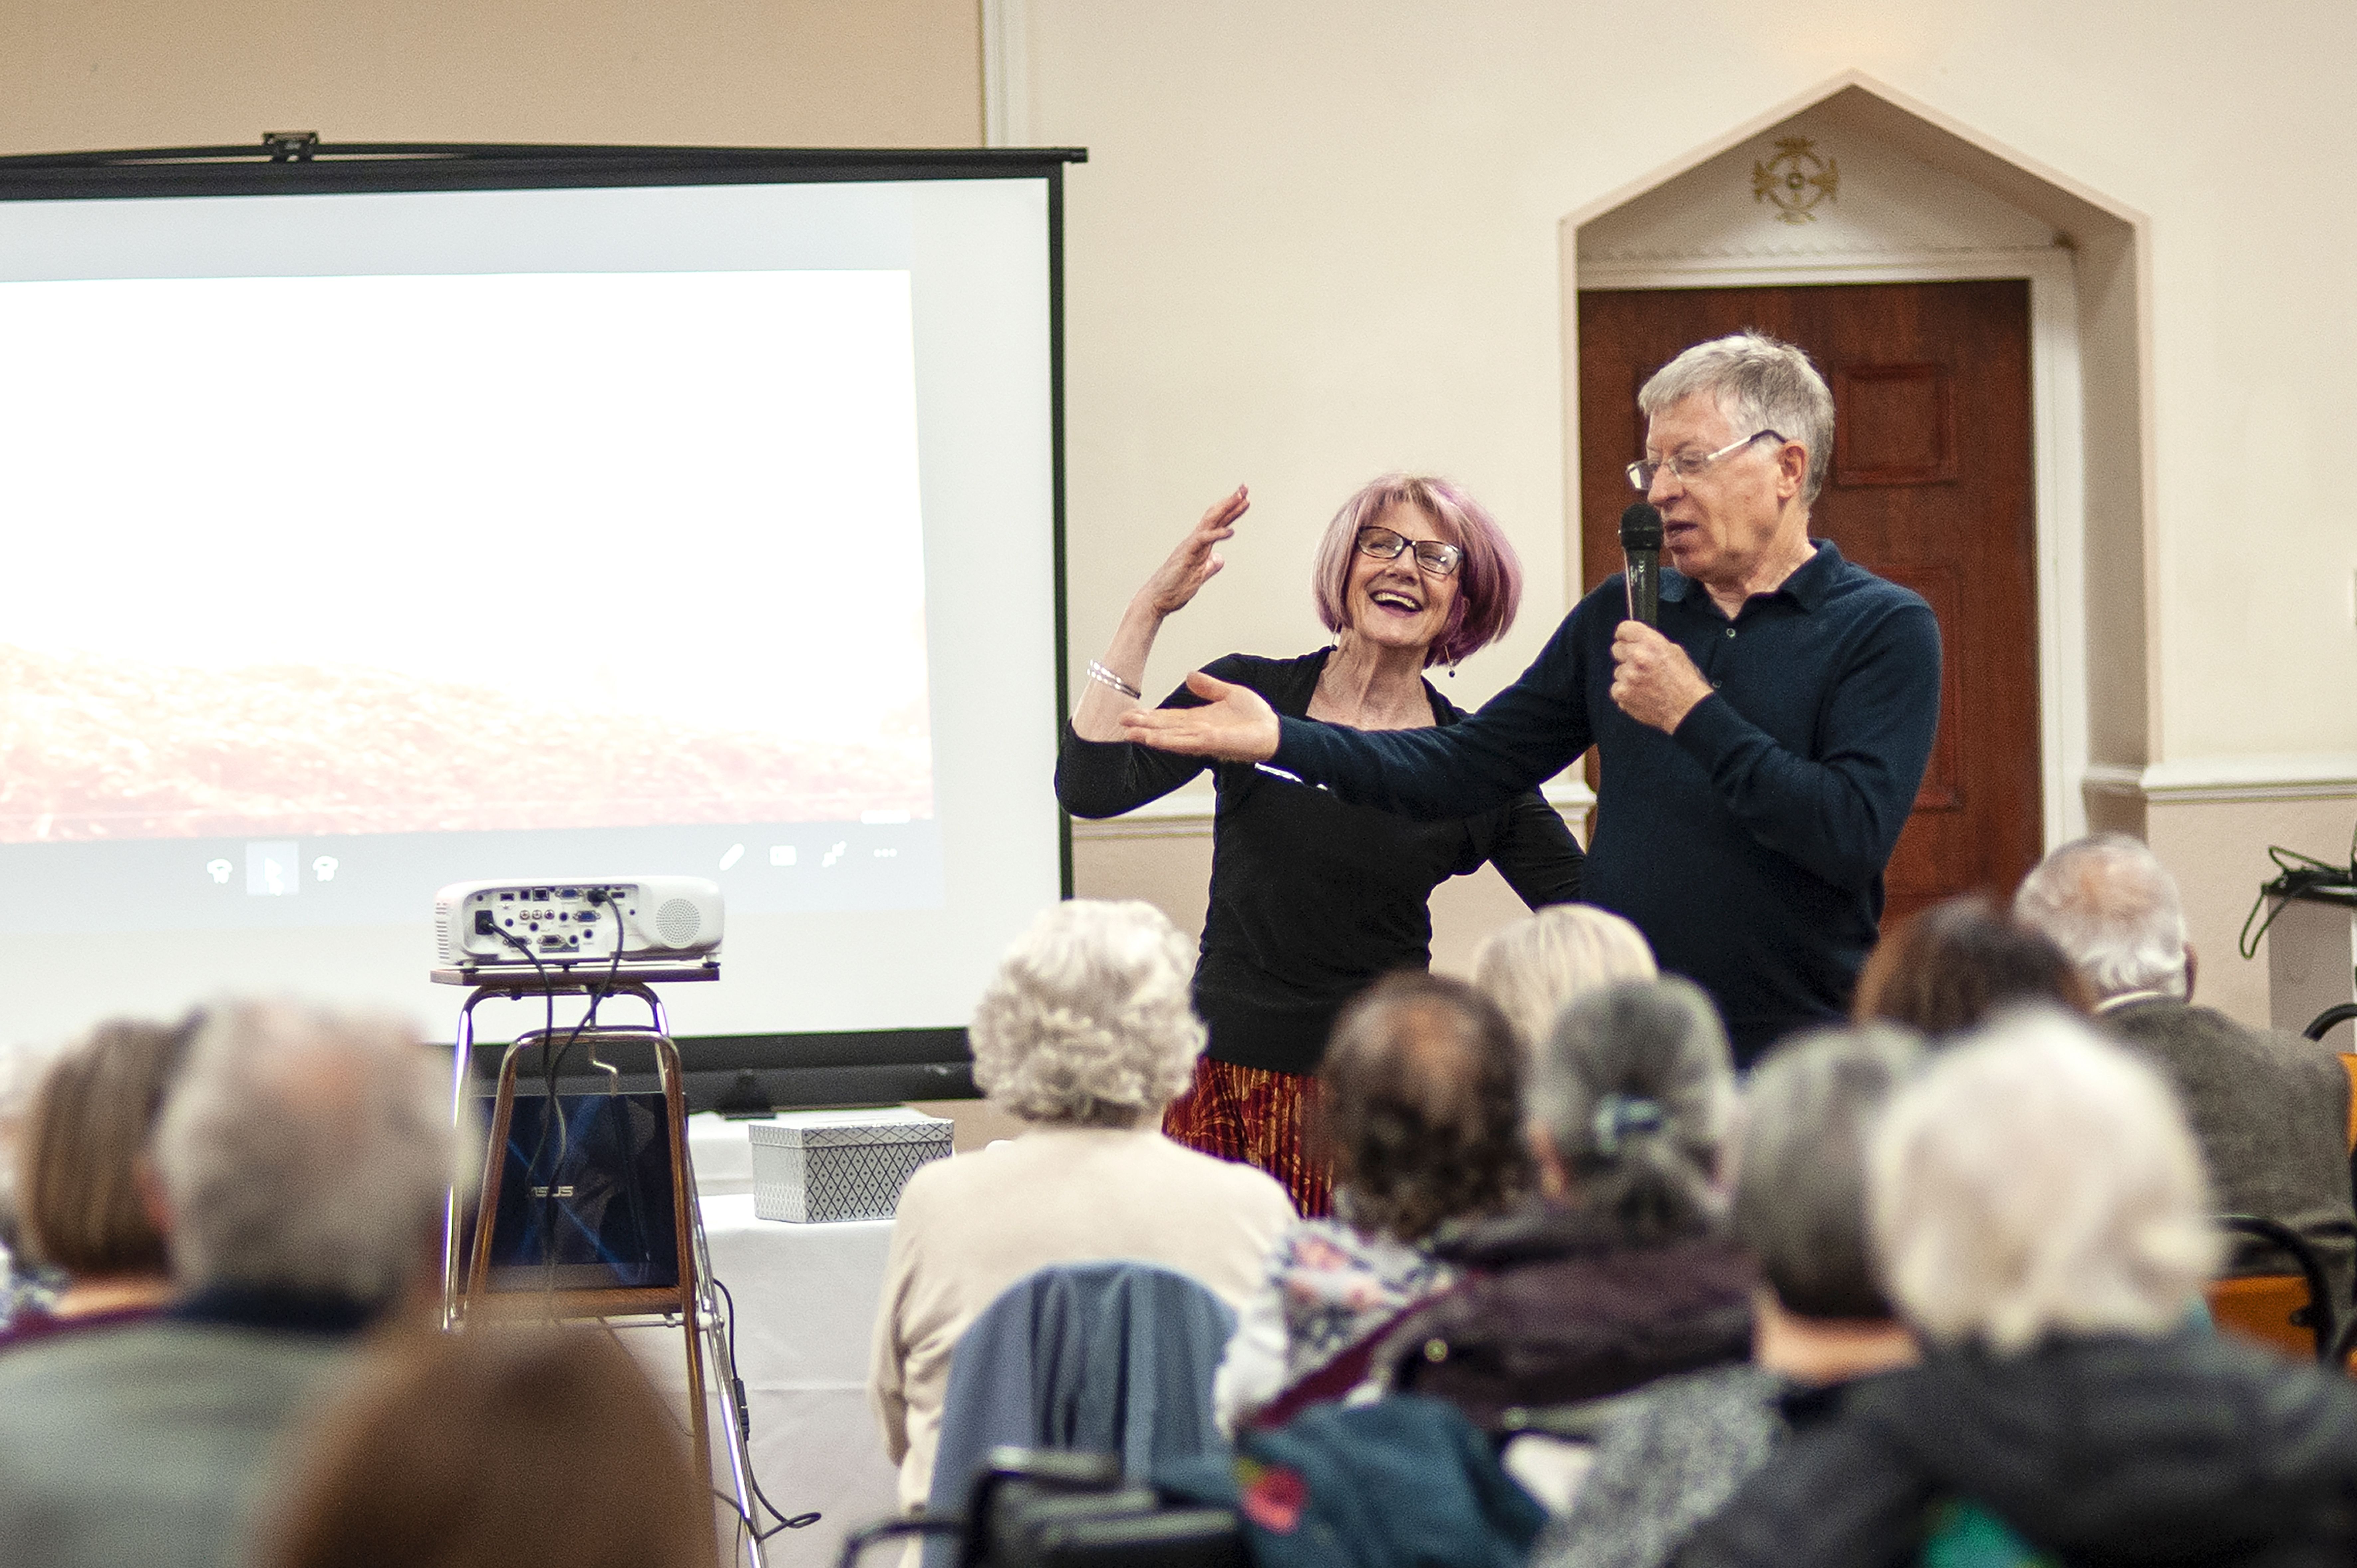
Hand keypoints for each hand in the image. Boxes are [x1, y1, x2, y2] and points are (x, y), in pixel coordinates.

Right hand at [1118, 671, 1279, 761]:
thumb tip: (1189, 675)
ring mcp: (1204, 739)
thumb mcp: (1229, 693)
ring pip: (1171, 737)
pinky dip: (1171, 740)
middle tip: (1120, 721)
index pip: (1169, 718)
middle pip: (1165, 728)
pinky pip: (1188, 741)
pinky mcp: (1214, 743)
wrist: (1275, 731)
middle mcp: (1197, 731)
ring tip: (1129, 733)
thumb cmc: (1256, 717)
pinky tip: (1156, 739)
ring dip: (1151, 735)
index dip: (1150, 716)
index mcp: (1199, 720)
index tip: (1130, 713)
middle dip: (1143, 725)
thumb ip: (1209, 687)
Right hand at [1135, 486, 1248, 618]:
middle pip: (1215, 516)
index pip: (1217, 523)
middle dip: (1231, 502)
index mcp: (1198, 546)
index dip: (1231, 511)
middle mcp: (1194, 541)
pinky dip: (1217, 534)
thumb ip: (1209, 567)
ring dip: (1226, 509)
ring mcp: (1190, 546)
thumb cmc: (1174, 589)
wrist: (1156, 600)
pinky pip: (1203, 541)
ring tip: (1241, 498)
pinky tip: (1231, 531)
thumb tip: (1219, 559)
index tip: (1245, 500)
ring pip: (1210, 522)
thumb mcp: (1199, 576)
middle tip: (1245, 487)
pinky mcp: (1186, 555)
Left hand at [1610, 621, 1713, 733]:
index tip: (1626, 639)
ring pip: (1618, 671)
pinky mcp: (1622, 693)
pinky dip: (1626, 692)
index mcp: (1651, 643)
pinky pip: (1616, 688)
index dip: (1625, 635)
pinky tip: (1641, 694)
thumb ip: (1653, 644)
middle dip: (1627, 655)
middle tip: (1640, 665)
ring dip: (1628, 676)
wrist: (1687, 709)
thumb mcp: (1675, 653)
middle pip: (1617, 648)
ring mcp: (1627, 676)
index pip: (1624, 629)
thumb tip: (1639, 641)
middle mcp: (1637, 657)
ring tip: (1646, 683)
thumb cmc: (1685, 683)